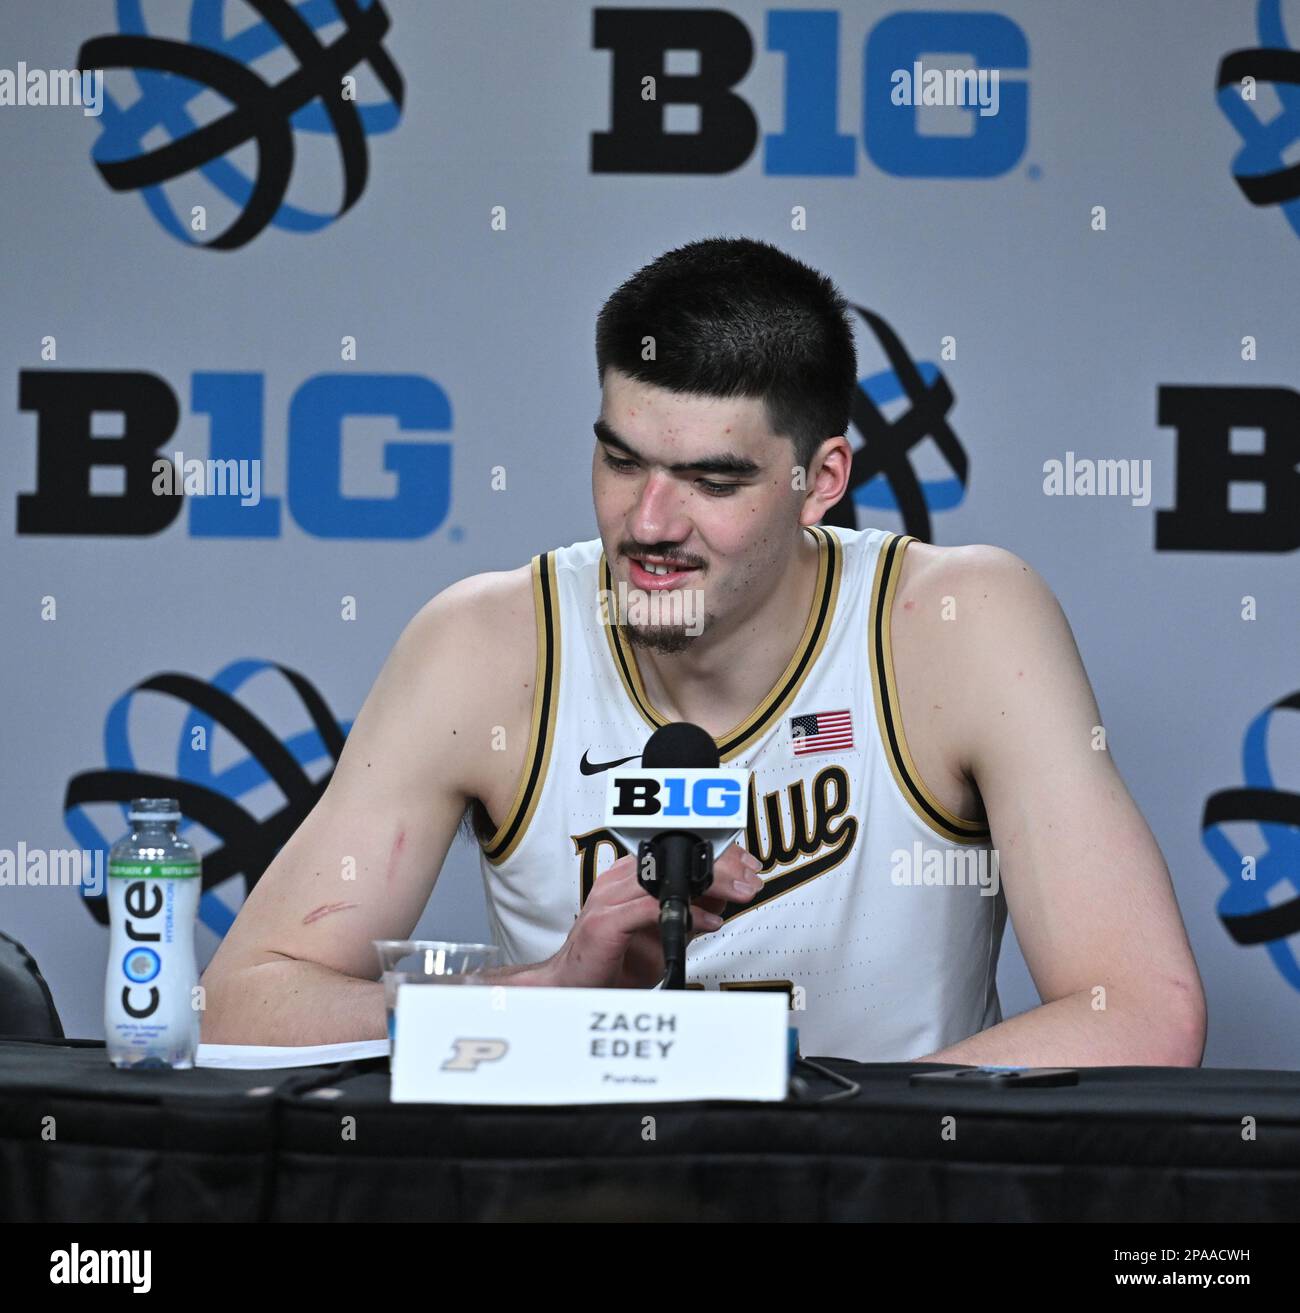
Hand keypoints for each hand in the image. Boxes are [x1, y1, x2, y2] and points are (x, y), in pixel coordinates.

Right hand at [549, 842, 763, 988]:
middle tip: (750, 877)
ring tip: (739, 893)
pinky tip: (708, 921)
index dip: (716, 852)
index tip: (746, 864)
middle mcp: (619, 880)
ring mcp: (609, 898)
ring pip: (668, 876)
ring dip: (712, 884)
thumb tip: (723, 897)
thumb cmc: (614, 958)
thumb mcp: (661, 931)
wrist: (574, 984)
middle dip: (722, 863)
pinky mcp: (606, 922)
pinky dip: (686, 914)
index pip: (677, 848)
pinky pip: (652, 909)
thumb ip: (687, 911)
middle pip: (675, 855)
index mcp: (630, 875)